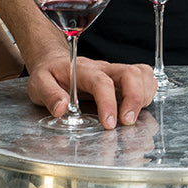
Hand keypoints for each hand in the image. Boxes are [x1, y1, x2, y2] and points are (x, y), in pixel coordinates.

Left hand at [26, 53, 156, 128]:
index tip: (109, 124)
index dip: (108, 102)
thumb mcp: (39, 83)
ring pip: (141, 74)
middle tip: (127, 123)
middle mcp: (104, 68)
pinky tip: (139, 109)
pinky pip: (145, 79)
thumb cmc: (50, 75)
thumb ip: (49, 95)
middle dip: (134, 98)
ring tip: (134, 118)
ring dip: (144, 96)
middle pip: (130, 73)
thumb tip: (62, 109)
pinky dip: (148, 93)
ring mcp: (115, 73)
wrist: (56, 64)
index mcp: (83, 70)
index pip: (101, 81)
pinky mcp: (123, 80)